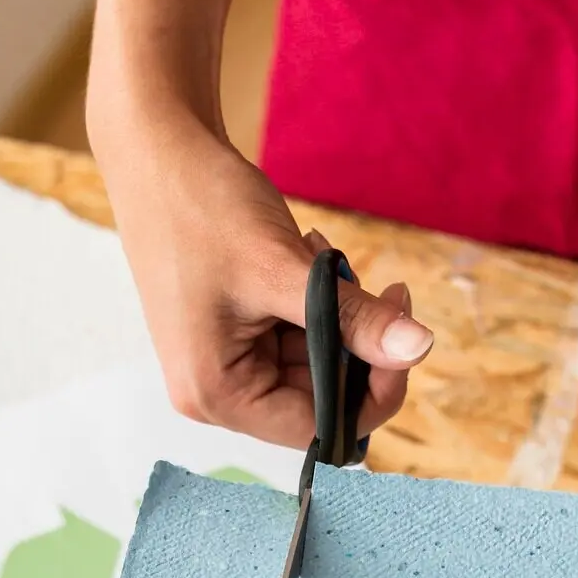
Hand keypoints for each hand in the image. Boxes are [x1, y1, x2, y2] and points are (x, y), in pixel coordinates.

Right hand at [92, 106, 433, 447]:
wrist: (157, 149)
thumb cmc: (201, 207)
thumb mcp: (286, 268)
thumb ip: (353, 319)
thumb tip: (420, 349)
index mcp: (217, 393)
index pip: (318, 428)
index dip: (373, 391)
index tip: (404, 333)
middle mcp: (216, 391)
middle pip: (320, 398)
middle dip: (355, 345)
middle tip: (374, 285)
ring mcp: (223, 360)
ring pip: (315, 363)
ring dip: (338, 316)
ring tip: (322, 257)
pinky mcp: (232, 331)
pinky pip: (296, 335)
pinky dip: (316, 302)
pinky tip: (306, 255)